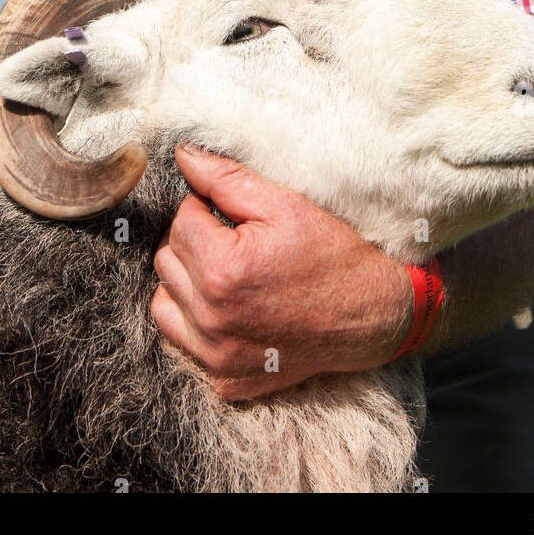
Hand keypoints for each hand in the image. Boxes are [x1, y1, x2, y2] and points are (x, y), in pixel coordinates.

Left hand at [150, 144, 414, 399]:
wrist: (370, 316)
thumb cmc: (330, 255)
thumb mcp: (283, 205)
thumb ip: (226, 178)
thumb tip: (183, 155)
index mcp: (223, 269)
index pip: (181, 222)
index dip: (204, 208)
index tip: (231, 213)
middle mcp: (212, 318)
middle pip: (167, 262)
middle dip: (193, 242)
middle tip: (231, 239)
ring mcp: (216, 355)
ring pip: (163, 304)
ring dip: (185, 282)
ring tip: (223, 272)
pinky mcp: (224, 379)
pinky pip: (184, 343)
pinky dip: (196, 323)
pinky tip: (229, 308)